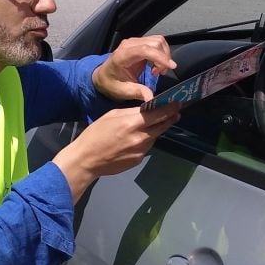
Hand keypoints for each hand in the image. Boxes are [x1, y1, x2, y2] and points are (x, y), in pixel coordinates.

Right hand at [52, 104, 179, 198]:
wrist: (86, 160)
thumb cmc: (95, 134)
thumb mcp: (112, 116)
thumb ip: (131, 112)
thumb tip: (146, 109)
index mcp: (132, 124)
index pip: (158, 114)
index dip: (170, 109)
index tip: (178, 104)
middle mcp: (140, 138)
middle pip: (161, 126)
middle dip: (170, 118)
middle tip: (176, 113)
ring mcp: (140, 151)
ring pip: (154, 137)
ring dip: (155, 130)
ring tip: (149, 126)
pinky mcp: (138, 160)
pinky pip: (146, 147)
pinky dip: (145, 141)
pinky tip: (134, 140)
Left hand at [92, 36, 176, 102]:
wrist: (104, 76)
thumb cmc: (112, 84)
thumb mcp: (124, 91)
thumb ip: (139, 92)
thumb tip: (151, 98)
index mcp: (122, 56)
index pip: (145, 50)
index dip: (160, 57)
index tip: (171, 66)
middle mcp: (129, 45)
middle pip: (155, 43)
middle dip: (163, 58)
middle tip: (160, 73)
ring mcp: (134, 42)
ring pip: (158, 41)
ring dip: (164, 55)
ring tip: (158, 70)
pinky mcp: (140, 43)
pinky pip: (156, 44)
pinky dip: (161, 54)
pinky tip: (155, 65)